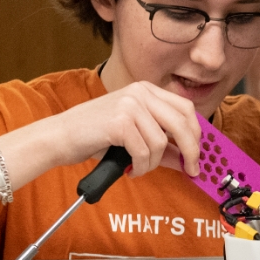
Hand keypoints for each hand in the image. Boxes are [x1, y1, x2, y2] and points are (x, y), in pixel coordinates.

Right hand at [38, 80, 201, 178]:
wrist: (61, 136)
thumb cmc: (96, 136)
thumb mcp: (135, 137)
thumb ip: (164, 146)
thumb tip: (189, 161)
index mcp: (146, 90)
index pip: (186, 109)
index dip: (197, 134)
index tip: (198, 155)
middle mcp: (140, 92)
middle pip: (182, 123)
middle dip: (191, 150)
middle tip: (191, 170)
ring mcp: (129, 104)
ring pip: (161, 142)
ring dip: (153, 164)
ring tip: (138, 168)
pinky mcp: (119, 122)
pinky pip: (144, 152)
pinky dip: (140, 167)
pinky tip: (129, 169)